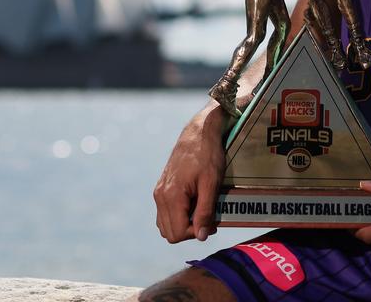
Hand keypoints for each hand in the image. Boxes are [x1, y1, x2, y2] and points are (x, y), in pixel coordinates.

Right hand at [153, 107, 226, 243]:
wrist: (198, 132)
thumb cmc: (207, 155)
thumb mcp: (211, 184)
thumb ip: (205, 211)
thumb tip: (200, 237)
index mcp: (171, 196)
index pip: (178, 233)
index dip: (196, 233)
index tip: (211, 223)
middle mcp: (161, 196)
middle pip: (169, 233)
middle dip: (190, 231)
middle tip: (208, 219)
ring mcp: (159, 192)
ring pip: (165, 225)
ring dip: (183, 225)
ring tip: (201, 212)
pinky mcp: (162, 188)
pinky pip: (165, 213)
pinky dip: (178, 216)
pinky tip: (193, 205)